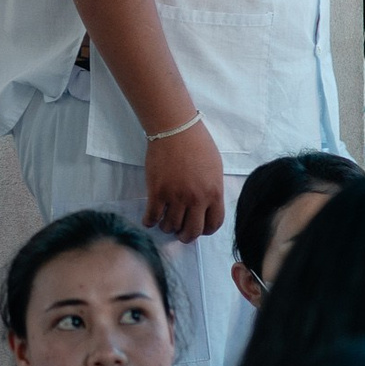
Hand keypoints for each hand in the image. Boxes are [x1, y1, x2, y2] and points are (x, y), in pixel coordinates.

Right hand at [142, 118, 224, 240]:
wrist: (175, 129)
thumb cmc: (197, 144)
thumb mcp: (215, 169)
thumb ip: (212, 189)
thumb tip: (206, 205)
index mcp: (214, 193)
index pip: (213, 224)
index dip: (205, 231)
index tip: (198, 229)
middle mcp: (196, 199)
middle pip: (192, 231)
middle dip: (186, 236)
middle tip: (180, 233)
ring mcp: (176, 196)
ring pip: (171, 225)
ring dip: (168, 227)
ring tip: (165, 222)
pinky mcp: (157, 191)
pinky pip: (152, 216)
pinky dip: (150, 221)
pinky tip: (149, 219)